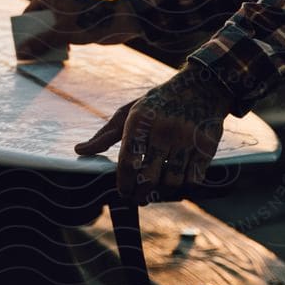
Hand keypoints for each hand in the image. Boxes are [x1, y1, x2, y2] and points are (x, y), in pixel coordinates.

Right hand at [16, 0, 140, 59]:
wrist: (122, 20)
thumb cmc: (91, 21)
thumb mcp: (62, 34)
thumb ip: (41, 42)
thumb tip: (22, 52)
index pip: (31, 10)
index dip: (24, 26)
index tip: (19, 42)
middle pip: (41, 19)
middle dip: (36, 36)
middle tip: (29, 52)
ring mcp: (70, 10)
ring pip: (52, 27)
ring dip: (48, 41)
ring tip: (42, 56)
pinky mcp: (79, 20)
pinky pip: (63, 31)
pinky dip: (60, 41)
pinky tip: (60, 54)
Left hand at [74, 61, 231, 202]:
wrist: (201, 86)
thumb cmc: (158, 102)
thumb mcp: (130, 112)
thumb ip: (105, 135)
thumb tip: (79, 150)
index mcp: (140, 121)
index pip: (127, 163)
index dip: (123, 184)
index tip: (122, 192)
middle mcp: (163, 130)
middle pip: (148, 178)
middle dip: (141, 194)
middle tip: (138, 198)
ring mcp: (186, 139)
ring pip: (172, 182)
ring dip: (164, 190)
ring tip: (158, 187)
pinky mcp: (206, 146)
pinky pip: (193, 178)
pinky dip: (185, 183)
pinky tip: (178, 178)